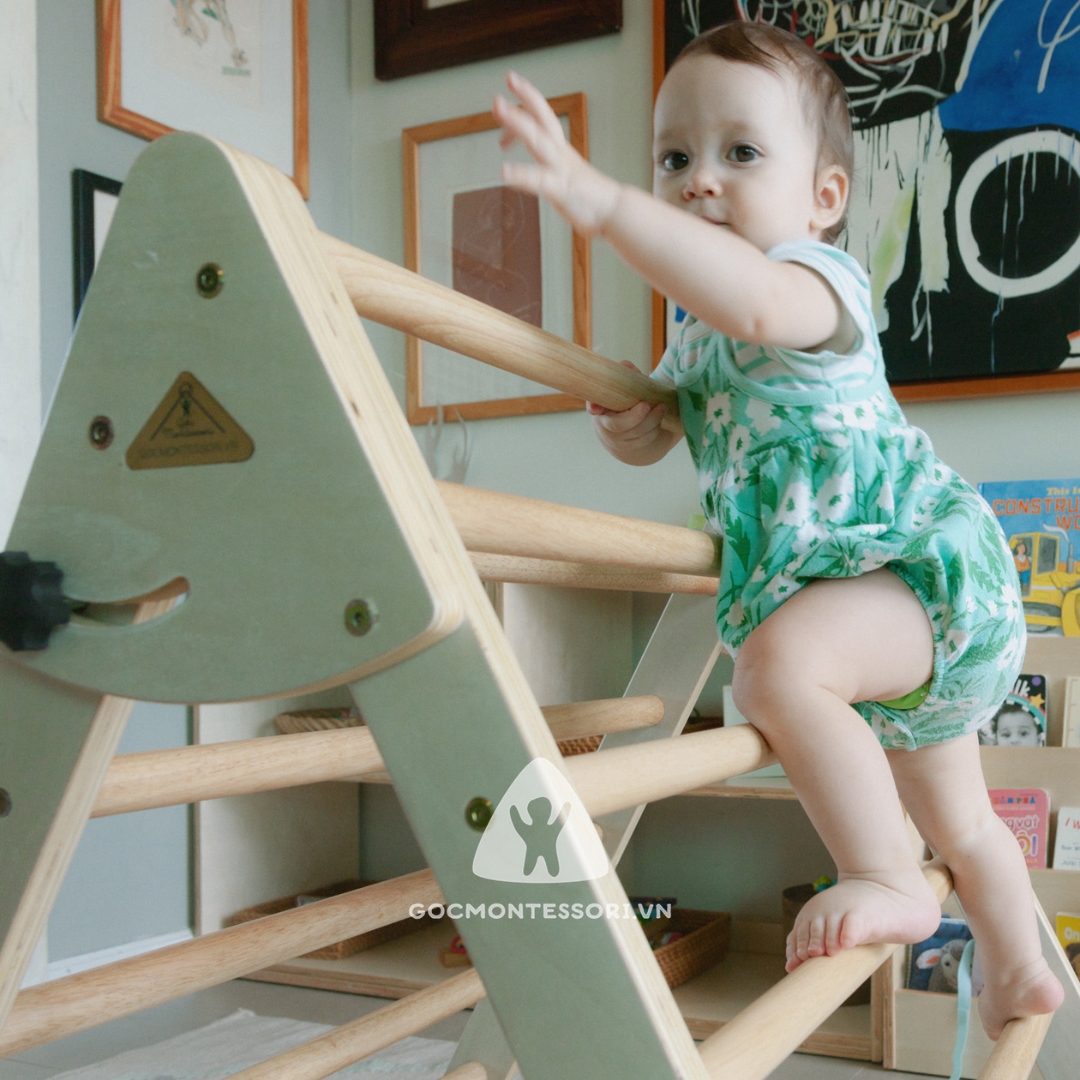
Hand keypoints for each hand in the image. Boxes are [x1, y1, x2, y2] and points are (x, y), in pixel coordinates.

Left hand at [493, 71, 621, 235]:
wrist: (614, 211)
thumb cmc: (588, 196)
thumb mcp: (564, 176)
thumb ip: (547, 168)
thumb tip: (536, 169)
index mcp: (559, 150)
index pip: (543, 117)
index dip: (528, 101)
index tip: (507, 95)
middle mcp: (559, 153)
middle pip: (542, 118)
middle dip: (526, 97)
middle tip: (509, 77)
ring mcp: (560, 169)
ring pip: (537, 140)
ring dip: (517, 123)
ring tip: (498, 109)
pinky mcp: (560, 190)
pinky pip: (538, 180)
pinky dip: (521, 174)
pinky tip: (503, 172)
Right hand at [586, 363, 679, 464]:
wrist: (626, 424)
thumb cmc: (624, 397)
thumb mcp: (623, 382)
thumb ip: (625, 372)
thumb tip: (628, 368)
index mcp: (599, 406)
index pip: (592, 407)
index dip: (594, 407)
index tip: (595, 408)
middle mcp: (604, 425)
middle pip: (617, 425)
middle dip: (634, 416)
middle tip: (647, 404)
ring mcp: (615, 439)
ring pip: (635, 433)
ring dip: (652, 420)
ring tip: (662, 407)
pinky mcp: (628, 447)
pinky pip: (643, 440)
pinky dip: (654, 430)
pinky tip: (658, 421)